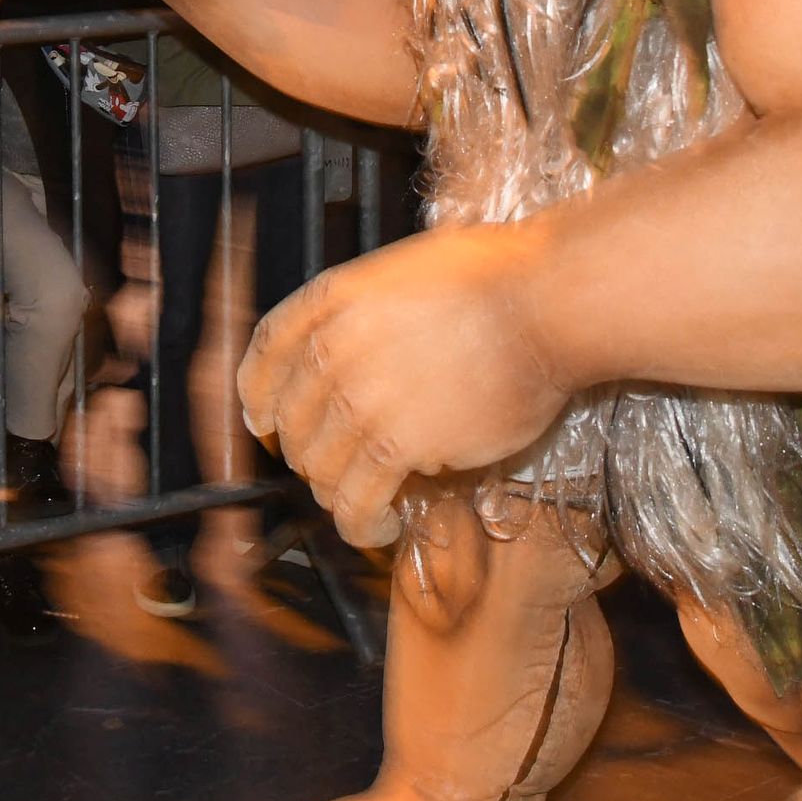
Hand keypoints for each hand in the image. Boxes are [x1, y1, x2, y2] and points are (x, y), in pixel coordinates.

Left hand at [237, 224, 571, 549]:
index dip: (258, 396)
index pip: (264, 356)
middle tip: (342, 468)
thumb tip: (359, 355)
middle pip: (292, 424)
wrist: (544, 305)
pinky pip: (356, 503)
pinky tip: (382, 527)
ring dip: (337, 495)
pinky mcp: (394, 444)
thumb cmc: (498, 280)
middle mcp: (331, 349)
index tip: (265, 421)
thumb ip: (365, 314)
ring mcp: (358, 398)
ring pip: (318, 470)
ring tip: (366, 505)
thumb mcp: (406, 273)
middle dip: (311, 454)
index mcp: (330, 300)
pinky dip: (362, 525)